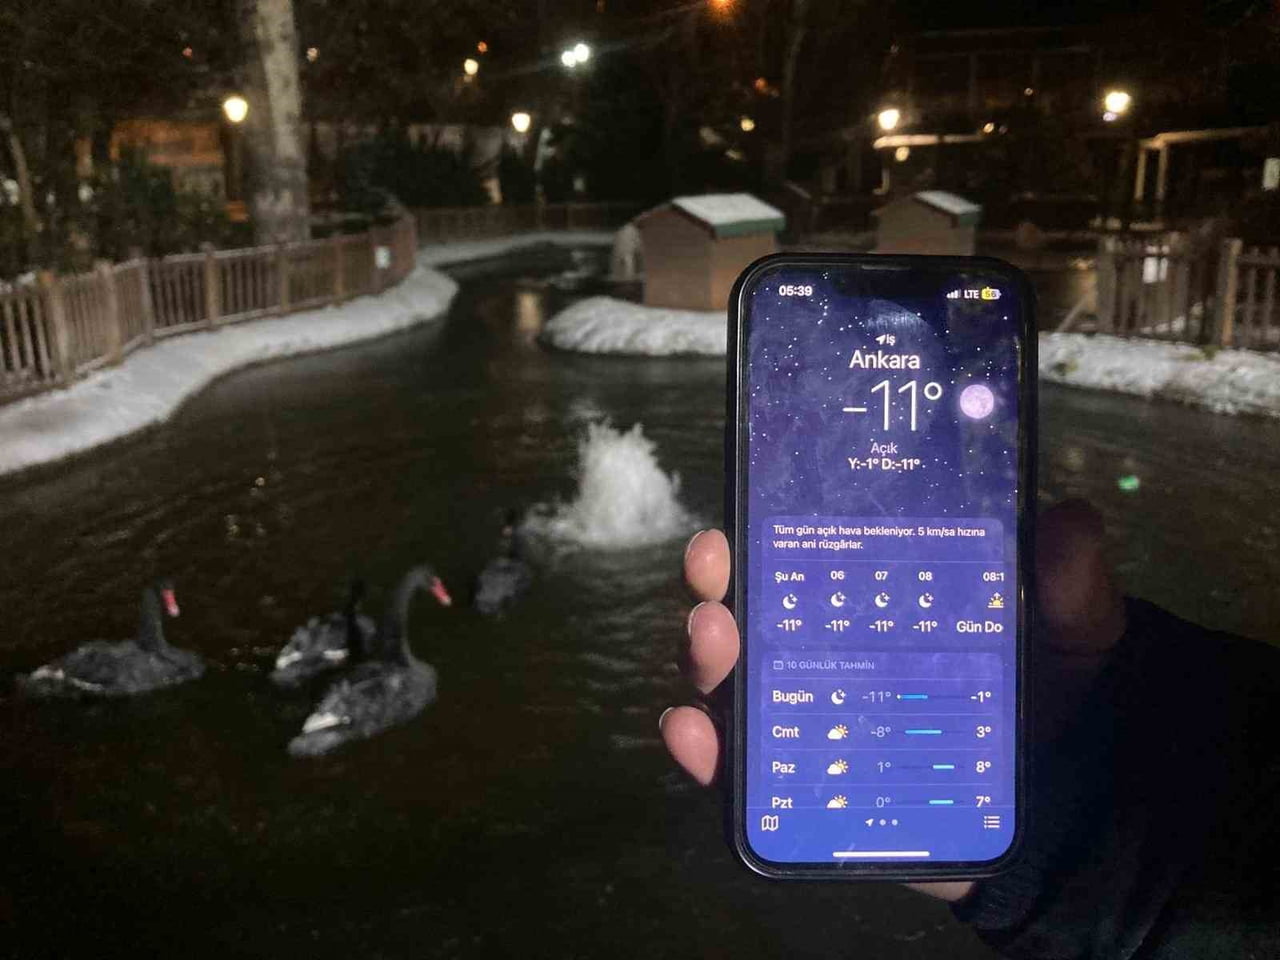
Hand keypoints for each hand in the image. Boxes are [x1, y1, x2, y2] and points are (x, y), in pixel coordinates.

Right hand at [660, 500, 1125, 901]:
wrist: (1071, 812)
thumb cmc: (1055, 703)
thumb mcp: (1070, 631)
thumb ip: (1070, 583)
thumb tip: (1070, 517)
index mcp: (869, 609)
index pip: (798, 563)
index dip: (756, 537)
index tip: (737, 520)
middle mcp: (823, 659)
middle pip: (746, 619)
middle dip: (715, 591)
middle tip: (714, 576)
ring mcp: (809, 726)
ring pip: (730, 687)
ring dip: (704, 659)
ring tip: (711, 640)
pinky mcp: (805, 795)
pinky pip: (737, 777)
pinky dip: (705, 754)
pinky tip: (692, 733)